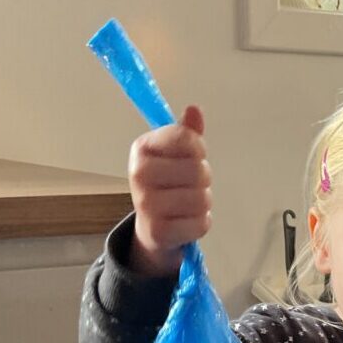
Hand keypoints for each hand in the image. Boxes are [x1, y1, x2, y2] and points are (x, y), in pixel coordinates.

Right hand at [127, 104, 212, 277]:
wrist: (152, 226)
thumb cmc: (168, 184)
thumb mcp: (175, 155)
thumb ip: (187, 134)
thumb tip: (194, 110)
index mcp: (142, 148)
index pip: (185, 138)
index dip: (199, 148)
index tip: (194, 156)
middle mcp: (139, 174)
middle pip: (198, 171)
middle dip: (203, 179)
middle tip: (190, 186)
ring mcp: (146, 204)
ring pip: (202, 199)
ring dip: (203, 203)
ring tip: (188, 204)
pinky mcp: (158, 232)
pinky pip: (201, 223)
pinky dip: (201, 223)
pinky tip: (186, 221)